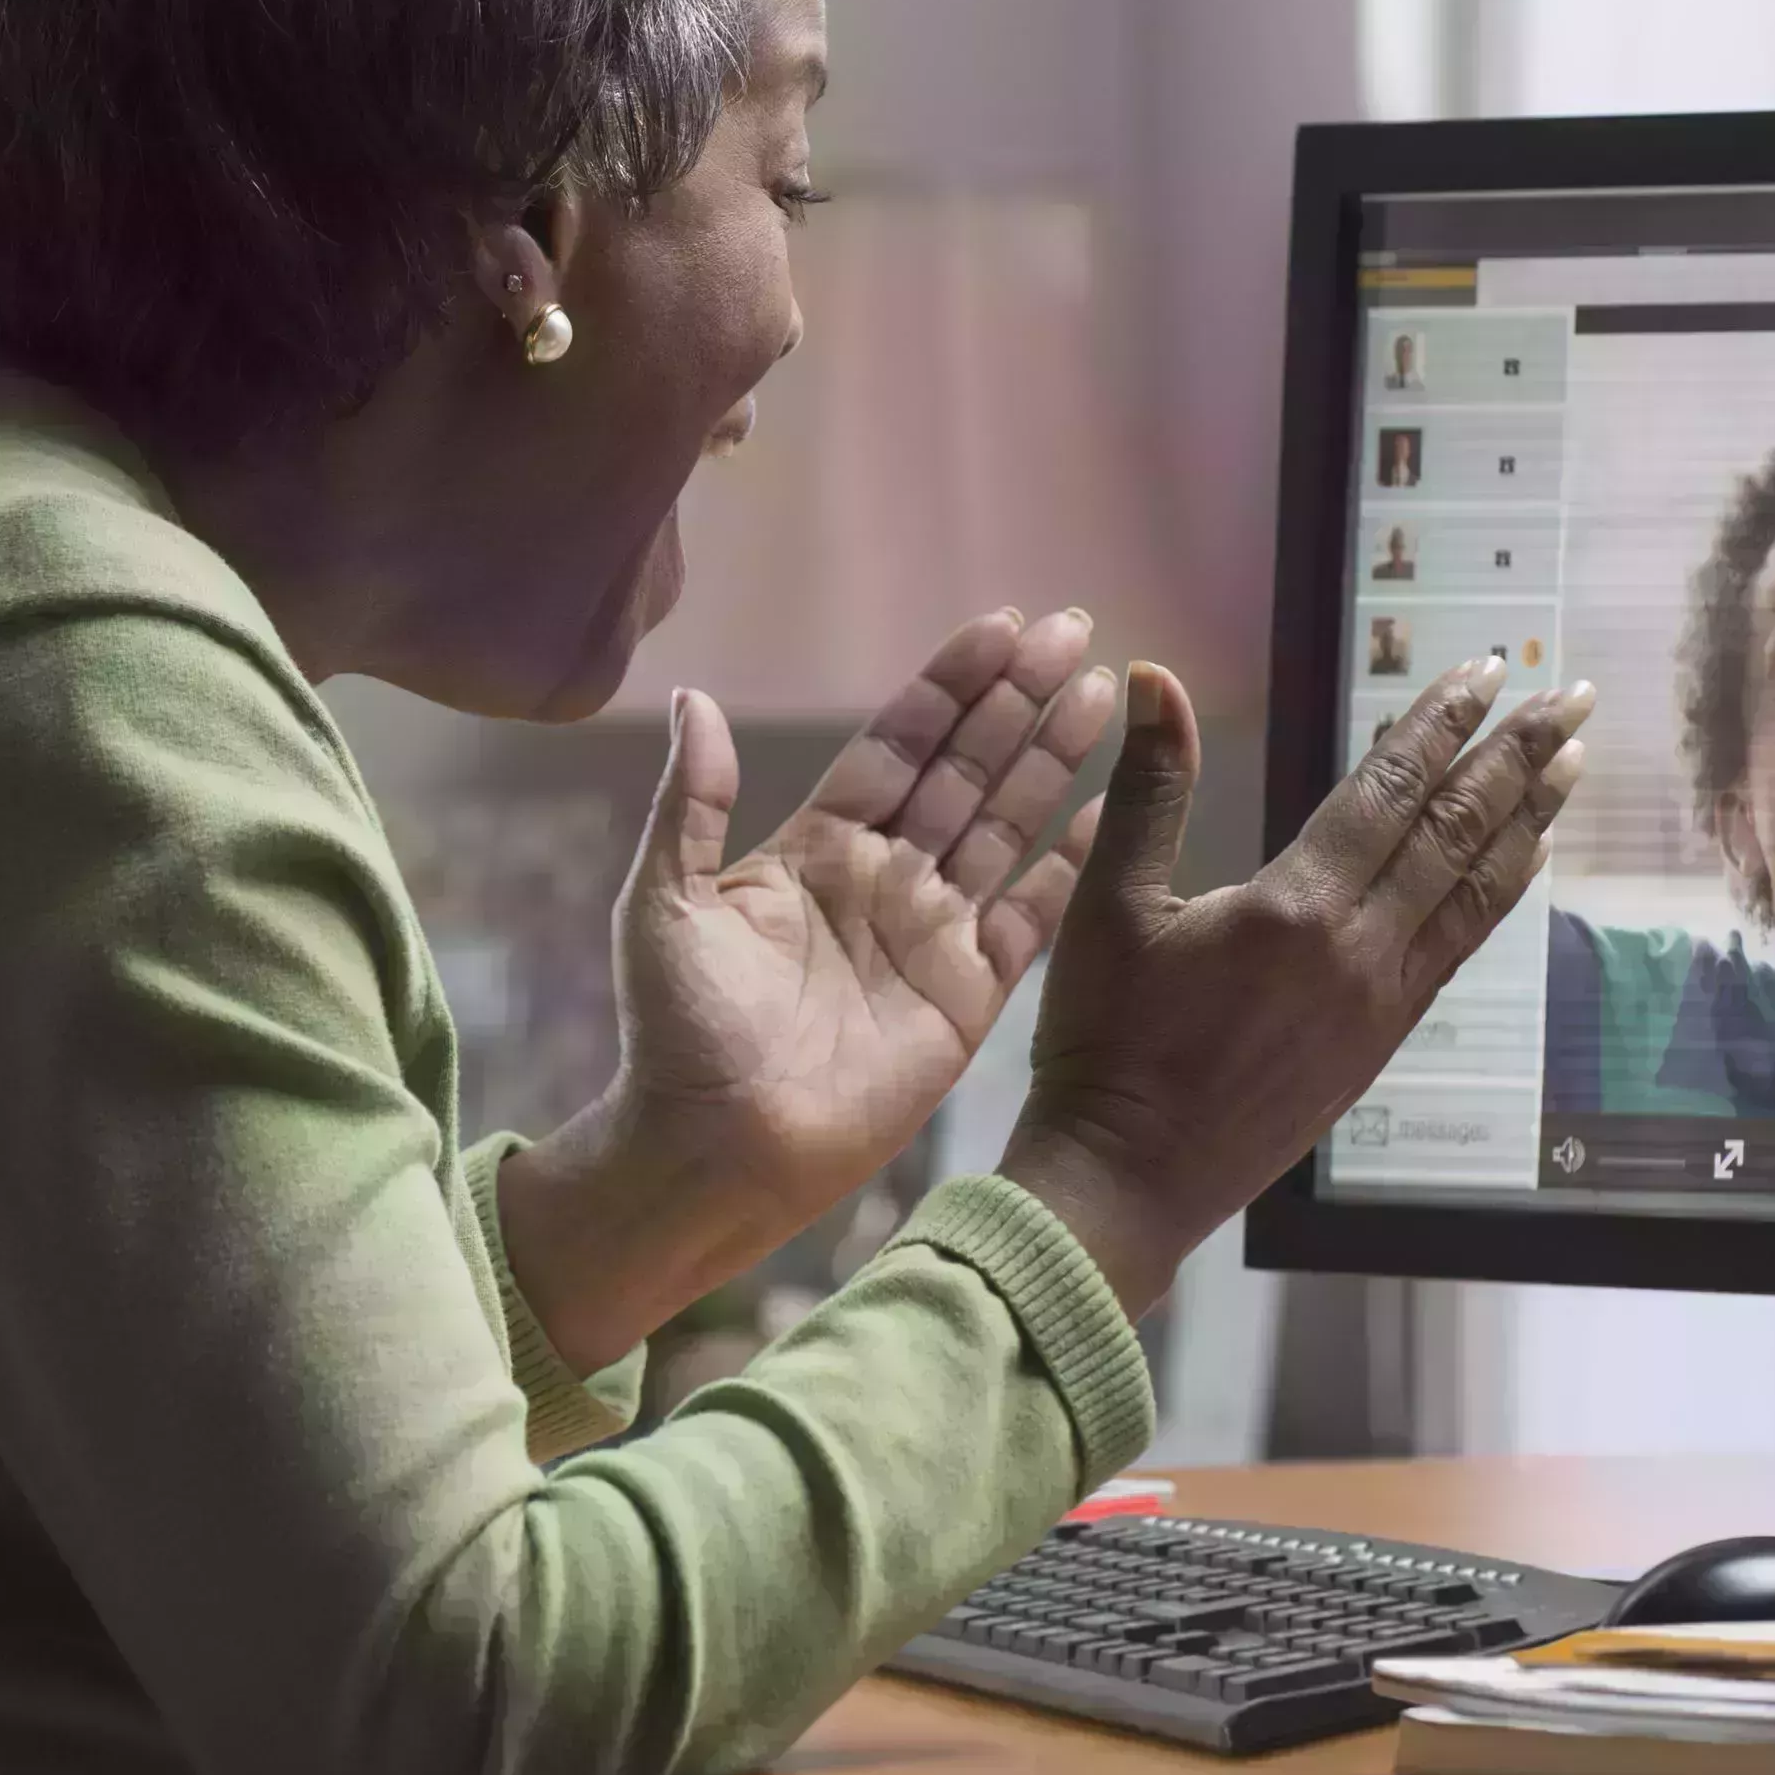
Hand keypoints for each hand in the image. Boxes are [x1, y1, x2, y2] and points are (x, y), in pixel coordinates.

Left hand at [499, 609, 1119, 1369]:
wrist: (714, 1148)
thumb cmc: (676, 1030)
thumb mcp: (664, 902)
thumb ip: (693, 803)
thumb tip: (694, 698)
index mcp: (818, 847)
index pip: (899, 745)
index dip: (949, 687)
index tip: (1000, 626)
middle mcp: (886, 877)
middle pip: (968, 769)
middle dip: (1020, 699)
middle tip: (1076, 629)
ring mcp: (933, 933)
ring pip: (1008, 824)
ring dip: (1055, 757)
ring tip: (1106, 689)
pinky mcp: (969, 994)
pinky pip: (1033, 916)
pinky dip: (1073, 865)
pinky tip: (1111, 808)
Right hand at [1000, 657, 1591, 1315]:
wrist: (1129, 1176)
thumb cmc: (1105, 1043)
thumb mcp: (1108, 905)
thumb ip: (1148, 787)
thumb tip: (1155, 675)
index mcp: (1292, 908)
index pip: (1388, 791)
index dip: (1441, 725)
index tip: (1489, 671)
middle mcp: (1358, 949)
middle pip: (1455, 832)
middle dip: (1517, 759)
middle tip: (1571, 698)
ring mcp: (1380, 1000)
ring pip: (1474, 891)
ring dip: (1528, 820)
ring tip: (1570, 762)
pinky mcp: (1382, 1041)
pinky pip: (1458, 948)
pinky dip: (1497, 893)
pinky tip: (1521, 861)